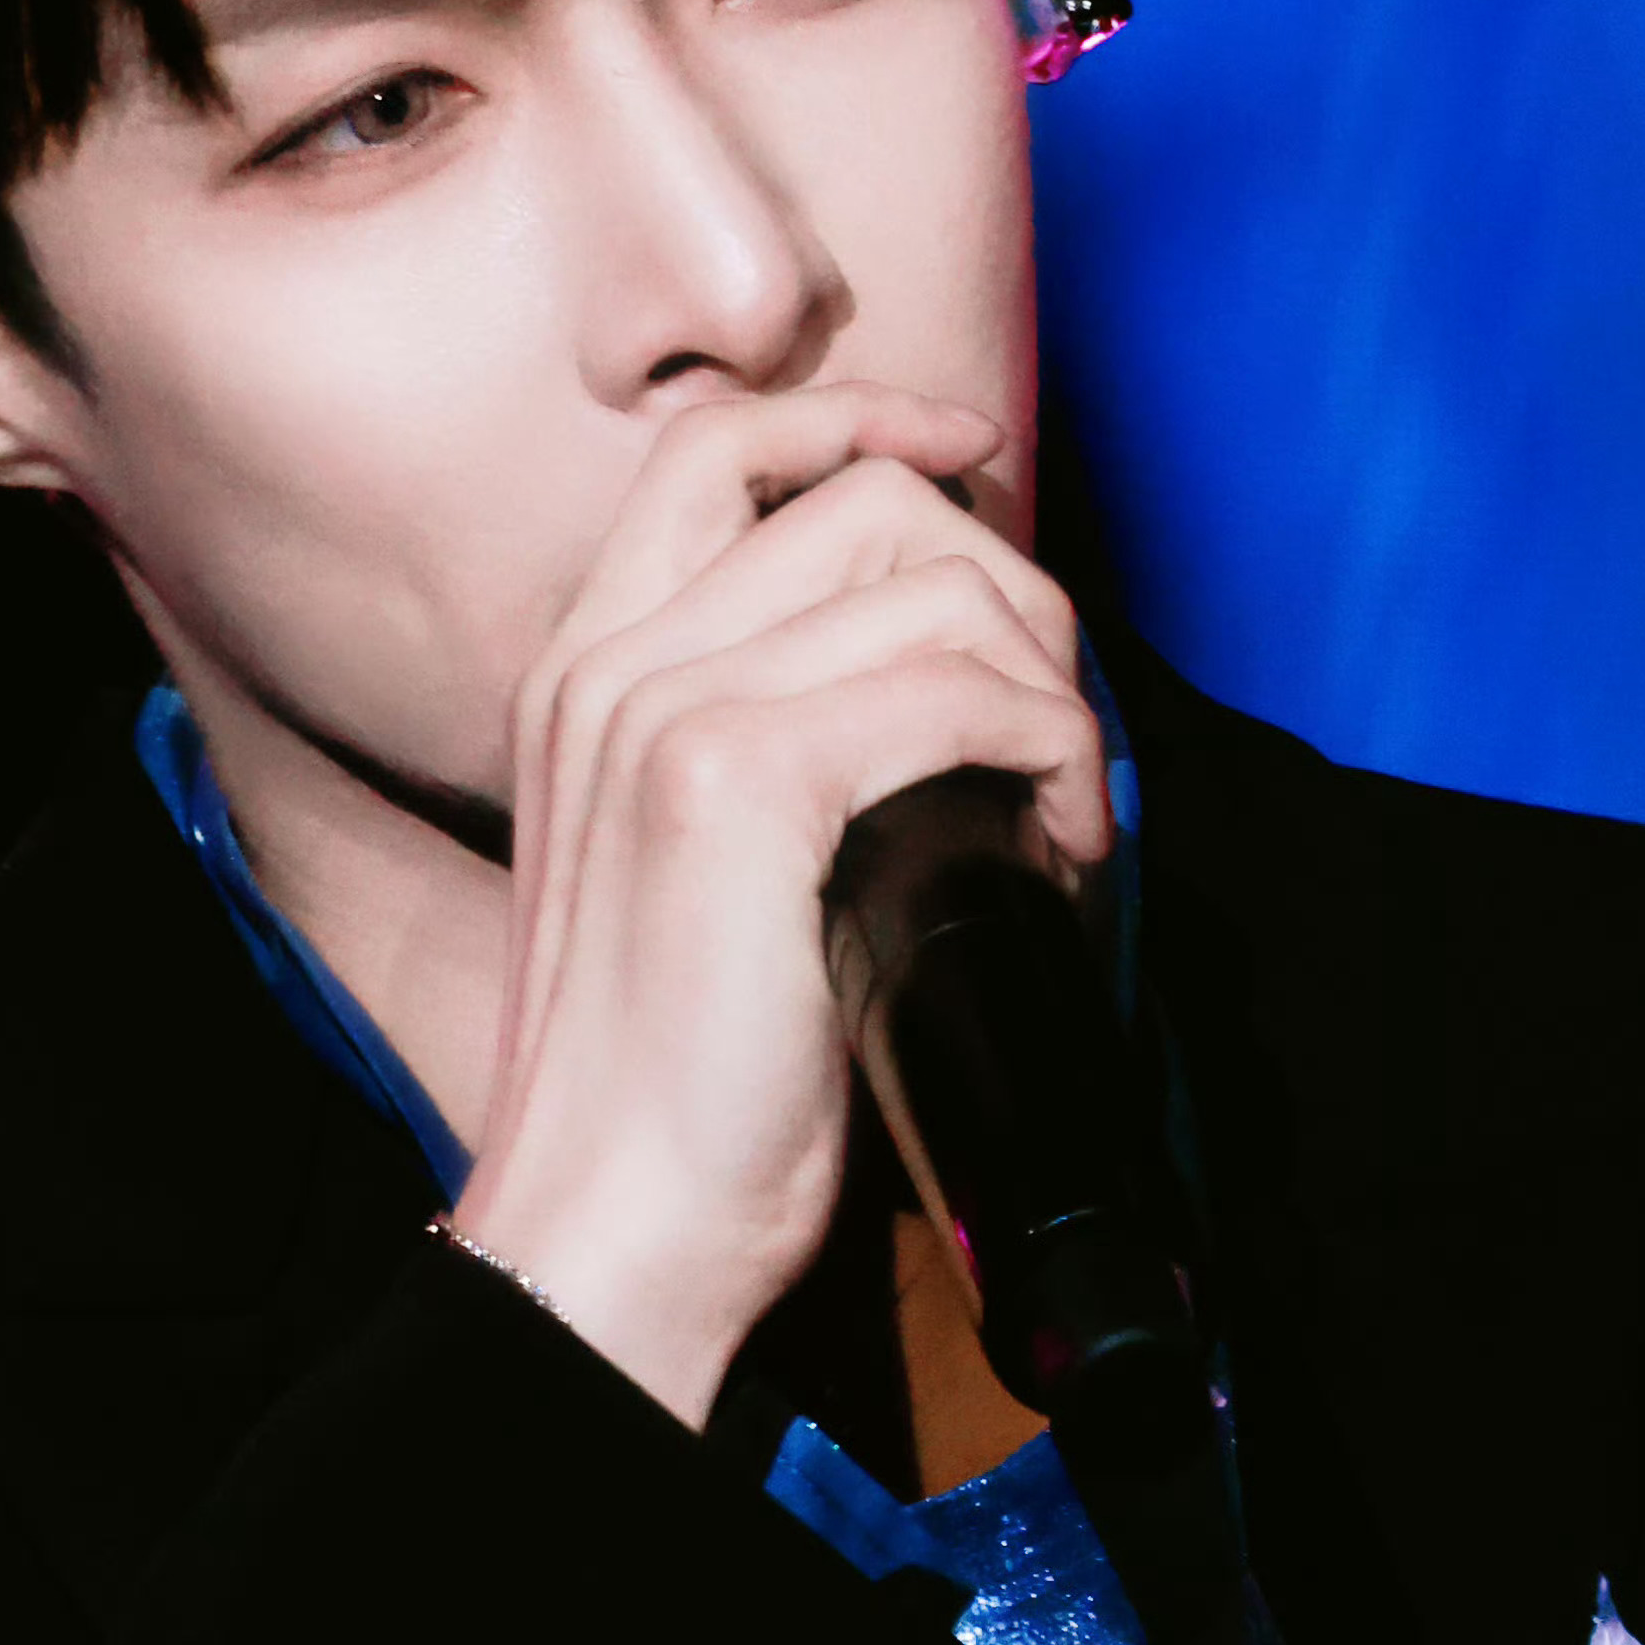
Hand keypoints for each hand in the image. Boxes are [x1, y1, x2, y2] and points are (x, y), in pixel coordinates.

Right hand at [445, 387, 1106, 1426]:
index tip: (971, 459)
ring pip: (930, 582)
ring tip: (1062, 811)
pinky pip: (958, 688)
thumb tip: (934, 684)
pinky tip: (1060, 844)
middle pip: (861, 500)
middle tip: (1054, 729)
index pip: (717, 448)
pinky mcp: (740, 781)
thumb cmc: (679, 1088)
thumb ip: (764, 755)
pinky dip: (1049, 748)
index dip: (861, 420)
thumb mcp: (698, 879)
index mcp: (582, 671)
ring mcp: (666, 709)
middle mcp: (609, 663)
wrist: (612, 1223)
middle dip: (1007, 591)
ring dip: (1044, 683)